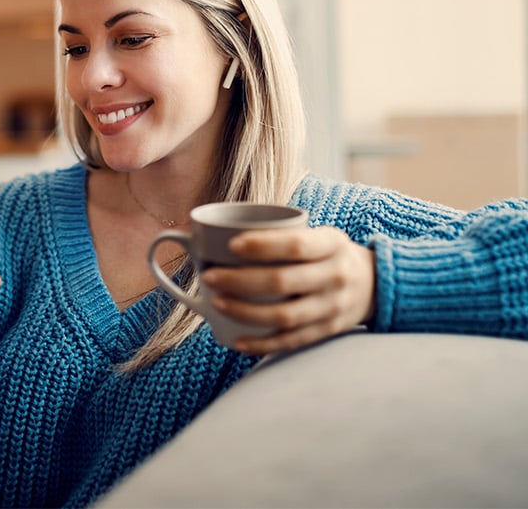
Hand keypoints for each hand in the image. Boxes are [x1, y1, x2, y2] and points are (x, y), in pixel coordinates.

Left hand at [202, 226, 374, 354]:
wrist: (375, 283)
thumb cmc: (326, 254)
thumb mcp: (316, 234)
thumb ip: (277, 234)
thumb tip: (203, 232)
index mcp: (332, 244)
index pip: (295, 245)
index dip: (262, 246)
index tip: (230, 245)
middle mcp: (336, 275)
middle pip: (282, 281)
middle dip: (239, 281)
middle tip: (208, 276)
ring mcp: (334, 306)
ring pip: (284, 315)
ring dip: (245, 311)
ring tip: (217, 302)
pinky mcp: (329, 330)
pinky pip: (292, 340)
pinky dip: (262, 344)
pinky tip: (237, 341)